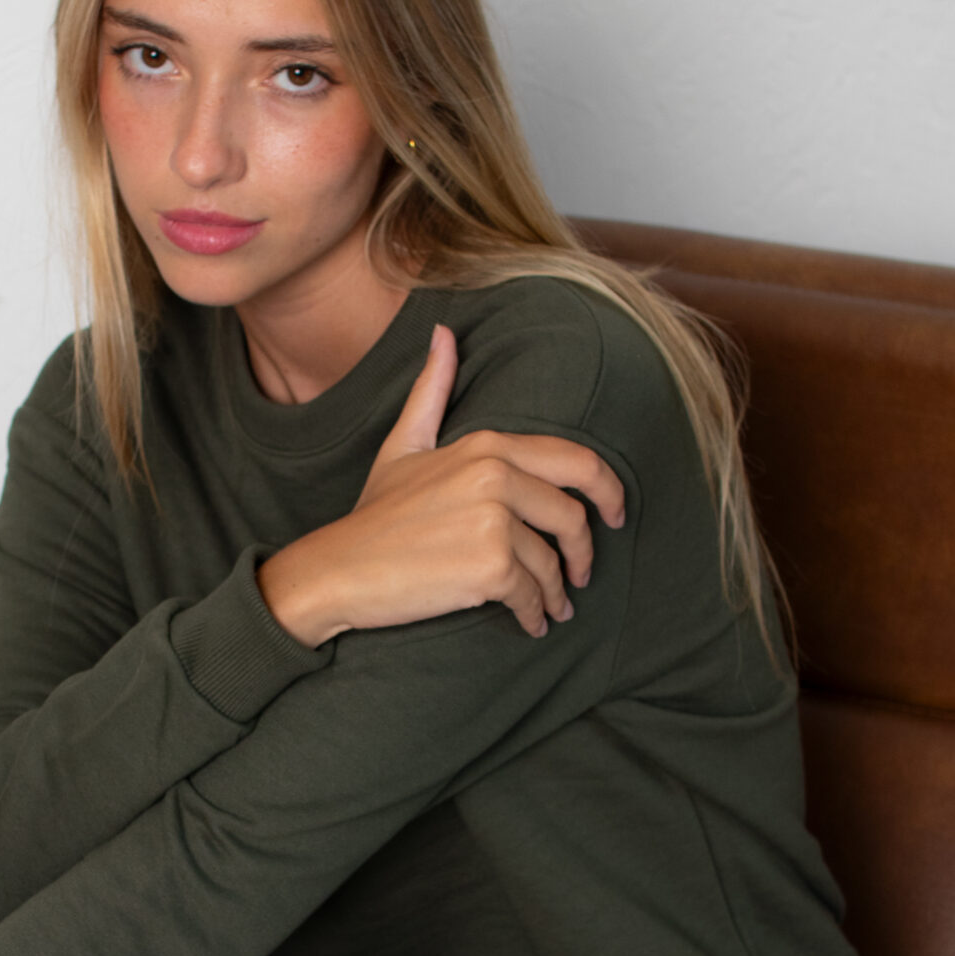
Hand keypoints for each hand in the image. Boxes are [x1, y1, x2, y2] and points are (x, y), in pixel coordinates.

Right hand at [259, 323, 625, 645]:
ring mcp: (495, 521)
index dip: (608, 489)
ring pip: (552, 562)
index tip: (615, 515)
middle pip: (572, 516)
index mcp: (487, 445)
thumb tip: (444, 332)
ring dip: (557, 592)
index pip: (574, 461)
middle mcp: (497, 476)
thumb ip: (430, 392)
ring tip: (552, 608)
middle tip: (581, 574)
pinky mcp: (491, 567)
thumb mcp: (403, 446)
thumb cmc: (375, 515)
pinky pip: (532, 595)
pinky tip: (531, 623)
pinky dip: (535, 614)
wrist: (339, 569)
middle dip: (585, 551)